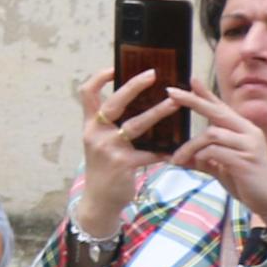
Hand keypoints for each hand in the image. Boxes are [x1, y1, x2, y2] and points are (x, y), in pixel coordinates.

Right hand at [72, 67, 184, 239]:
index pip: (87, 94)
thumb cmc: (105, 168)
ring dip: (158, 113)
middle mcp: (95, 133)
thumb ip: (111, 125)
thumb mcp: (100, 143)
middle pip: (113, 103)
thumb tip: (138, 103)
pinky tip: (179, 151)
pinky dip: (166, 151)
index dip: (99, 78)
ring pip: (136, 125)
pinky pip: (150, 152)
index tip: (115, 67)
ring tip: (176, 103)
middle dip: (134, 86)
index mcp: (90, 124)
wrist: (99, 200)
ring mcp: (108, 148)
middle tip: (154, 74)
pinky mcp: (123, 164)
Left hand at [168, 87, 266, 230]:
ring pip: (211, 134)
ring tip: (177, 160)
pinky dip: (200, 157)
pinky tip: (194, 166)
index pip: (222, 107)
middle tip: (171, 93)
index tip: (191, 79)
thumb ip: (204, 159)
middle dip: (193, 101)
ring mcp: (249, 145)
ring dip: (189, 147)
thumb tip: (178, 158)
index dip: (206, 94)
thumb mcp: (223, 167)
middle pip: (217, 111)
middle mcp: (249, 133)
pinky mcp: (246, 160)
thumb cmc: (249, 182)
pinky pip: (215, 152)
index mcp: (244, 131)